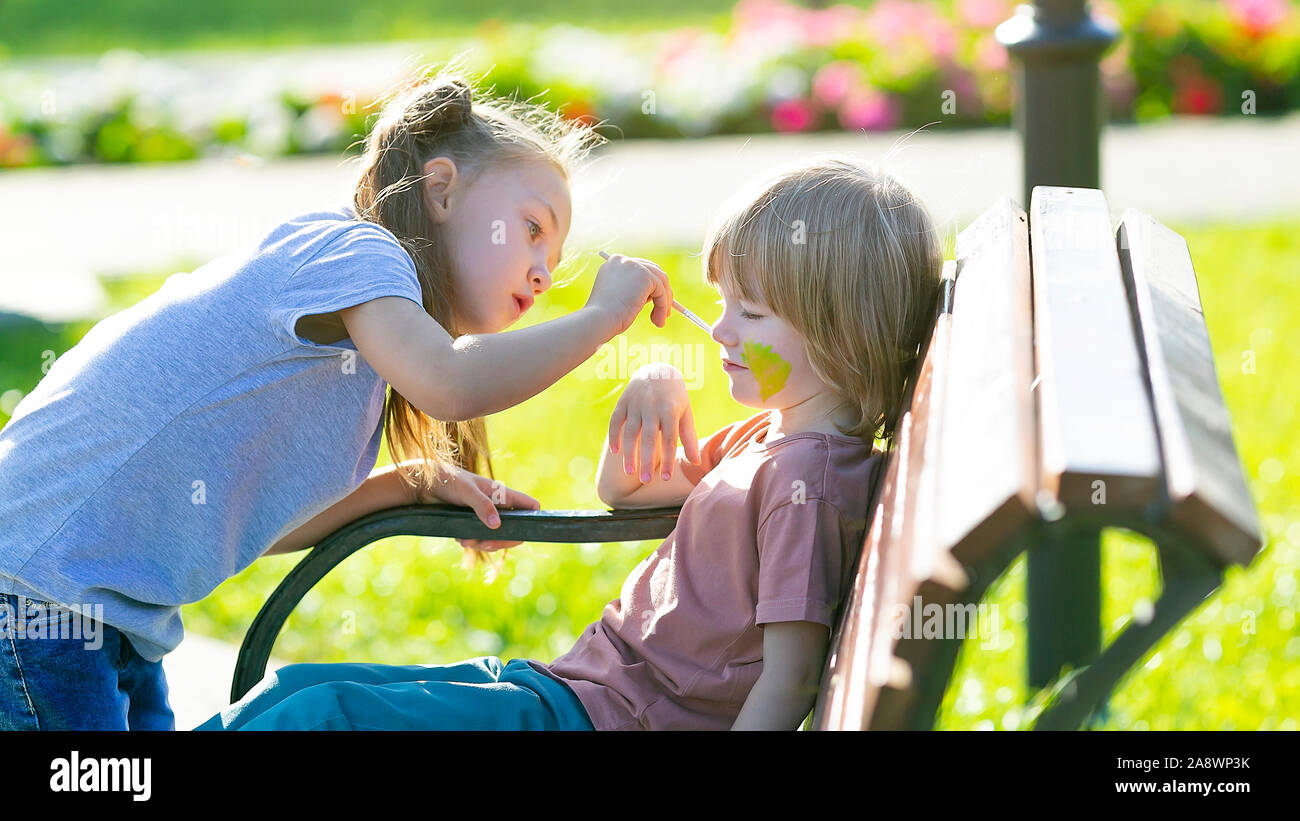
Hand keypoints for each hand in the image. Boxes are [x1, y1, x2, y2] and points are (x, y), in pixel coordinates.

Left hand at [409, 462, 539, 551]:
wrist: (424, 484)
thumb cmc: (448, 481)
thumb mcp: (466, 492)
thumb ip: (482, 506)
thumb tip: (497, 526)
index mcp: (501, 493)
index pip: (530, 506)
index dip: (533, 519)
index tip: (522, 532)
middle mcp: (497, 504)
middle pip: (514, 528)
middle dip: (502, 540)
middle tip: (484, 545)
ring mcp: (486, 514)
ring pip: (496, 536)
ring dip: (483, 543)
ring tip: (464, 542)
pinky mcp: (473, 522)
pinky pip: (481, 537)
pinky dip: (473, 541)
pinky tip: (459, 538)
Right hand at [586, 252, 672, 335]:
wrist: (598, 319)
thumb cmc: (604, 317)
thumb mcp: (618, 298)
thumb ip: (633, 290)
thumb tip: (654, 294)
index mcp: (614, 264)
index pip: (639, 269)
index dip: (650, 286)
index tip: (655, 303)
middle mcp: (623, 260)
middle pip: (653, 271)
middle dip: (662, 292)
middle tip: (664, 311)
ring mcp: (634, 265)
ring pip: (660, 281)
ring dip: (664, 302)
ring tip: (660, 321)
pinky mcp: (644, 275)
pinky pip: (661, 290)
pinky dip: (662, 306)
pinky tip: (657, 320)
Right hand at [607, 363, 701, 482]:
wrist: (657, 369)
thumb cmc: (675, 397)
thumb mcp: (685, 413)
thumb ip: (688, 437)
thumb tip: (696, 462)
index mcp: (670, 410)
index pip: (669, 439)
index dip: (668, 459)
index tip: (666, 478)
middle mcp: (652, 406)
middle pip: (649, 438)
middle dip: (647, 460)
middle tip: (647, 481)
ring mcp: (636, 403)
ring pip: (630, 432)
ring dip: (629, 453)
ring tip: (629, 472)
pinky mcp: (623, 401)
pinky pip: (615, 421)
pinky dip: (614, 436)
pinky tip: (616, 452)